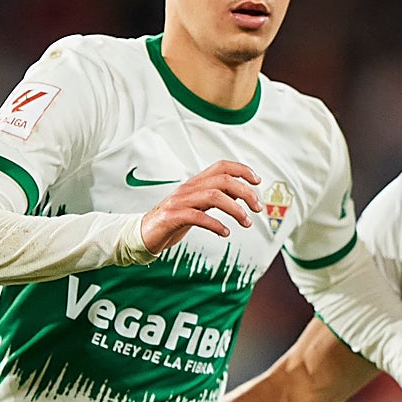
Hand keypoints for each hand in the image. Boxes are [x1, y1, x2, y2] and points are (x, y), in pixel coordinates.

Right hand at [140, 161, 261, 254]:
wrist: (144, 234)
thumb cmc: (173, 220)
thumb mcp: (198, 206)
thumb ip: (216, 197)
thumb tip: (241, 193)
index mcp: (195, 183)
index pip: (222, 166)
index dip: (242, 169)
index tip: (258, 180)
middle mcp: (188, 188)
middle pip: (223, 180)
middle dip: (246, 192)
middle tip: (258, 208)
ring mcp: (180, 201)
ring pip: (214, 196)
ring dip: (235, 209)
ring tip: (246, 222)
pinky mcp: (173, 217)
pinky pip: (198, 216)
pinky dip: (215, 224)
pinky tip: (225, 232)